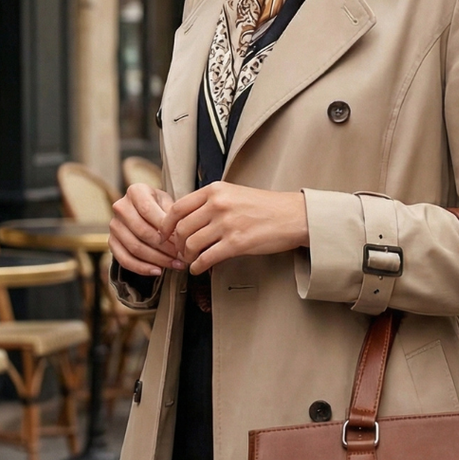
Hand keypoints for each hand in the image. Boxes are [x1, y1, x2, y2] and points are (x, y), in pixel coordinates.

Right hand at [109, 184, 184, 275]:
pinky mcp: (111, 242)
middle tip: (182, 256)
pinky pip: (124, 259)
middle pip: (142, 231)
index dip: (165, 228)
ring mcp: (114, 225)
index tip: (182, 240)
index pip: (148, 211)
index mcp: (135, 192)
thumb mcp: (169, 203)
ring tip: (175, 265)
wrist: (146, 211)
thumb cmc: (161, 207)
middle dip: (164, 247)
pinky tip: (158, 271)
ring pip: (135, 247)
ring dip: (157, 259)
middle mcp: (120, 207)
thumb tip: (180, 236)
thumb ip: (174, 216)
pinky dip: (142, 268)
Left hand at [161, 181, 308, 273]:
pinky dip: (198, 266)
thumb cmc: (266, 207)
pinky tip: (199, 269)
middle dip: (177, 244)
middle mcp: (218, 204)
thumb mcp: (235, 194)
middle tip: (179, 252)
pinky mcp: (237, 243)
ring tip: (191, 261)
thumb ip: (212, 202)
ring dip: (187, 256)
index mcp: (215, 190)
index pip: (178, 207)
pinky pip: (207, 258)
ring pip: (192, 244)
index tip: (164, 235)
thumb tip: (189, 218)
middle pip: (182, 228)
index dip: (166, 224)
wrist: (294, 216)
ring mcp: (227, 224)